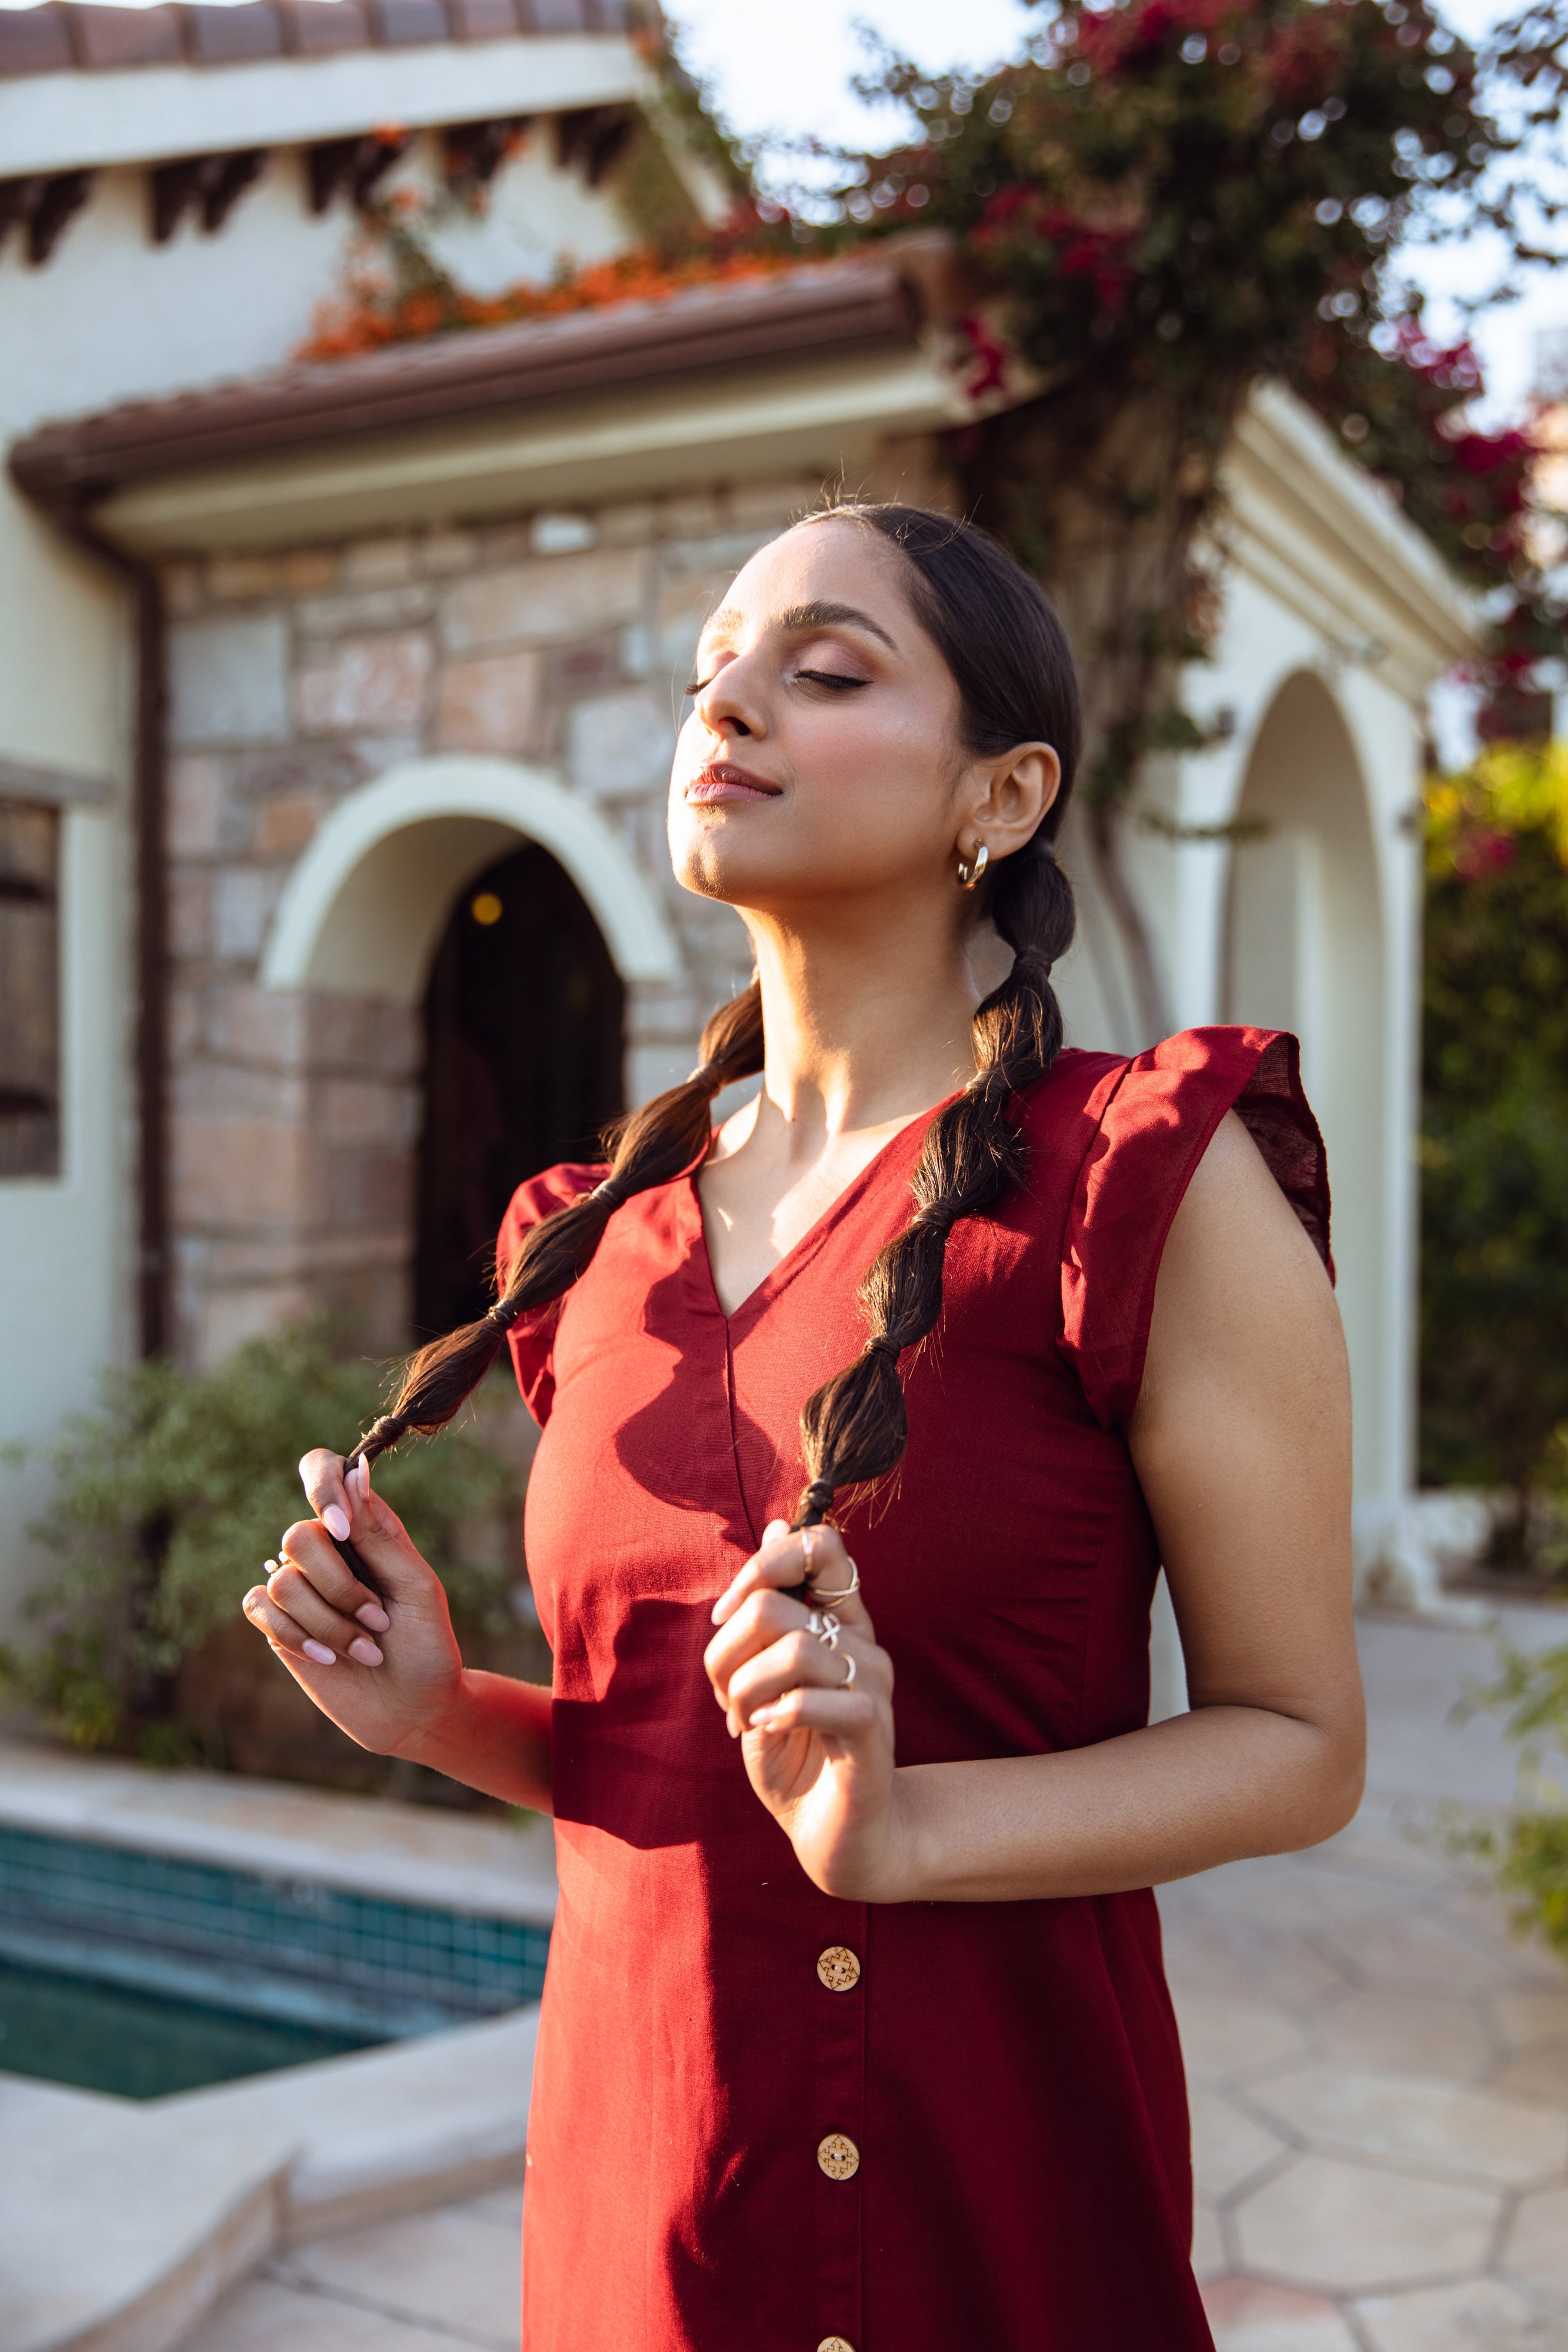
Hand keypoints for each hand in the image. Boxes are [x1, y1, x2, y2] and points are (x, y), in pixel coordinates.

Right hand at [239, 1450, 464, 1760]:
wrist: (414, 1710)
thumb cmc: (427, 1645)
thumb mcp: (417, 1587)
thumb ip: (381, 1534)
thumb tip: (357, 1471)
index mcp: (364, 1527)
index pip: (323, 1471)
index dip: (322, 1489)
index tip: (341, 1529)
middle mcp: (327, 1551)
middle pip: (297, 1537)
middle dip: (340, 1587)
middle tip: (377, 1619)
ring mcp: (299, 1587)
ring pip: (282, 1582)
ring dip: (329, 1624)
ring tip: (365, 1649)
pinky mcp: (278, 1625)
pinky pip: (259, 1608)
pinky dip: (298, 1636)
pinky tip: (329, 1659)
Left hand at [704, 1521, 908, 1901]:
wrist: (835, 1837)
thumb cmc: (797, 1755)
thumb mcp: (763, 1677)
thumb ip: (768, 1609)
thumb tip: (777, 1524)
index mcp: (839, 1622)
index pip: (820, 1546)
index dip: (762, 1566)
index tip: (724, 1616)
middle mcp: (862, 1644)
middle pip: (777, 1605)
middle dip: (727, 1651)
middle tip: (726, 1696)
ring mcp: (872, 1687)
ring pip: (796, 1648)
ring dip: (748, 1688)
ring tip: (746, 1720)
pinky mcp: (873, 1732)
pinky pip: (821, 1699)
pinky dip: (779, 1714)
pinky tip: (769, 1732)